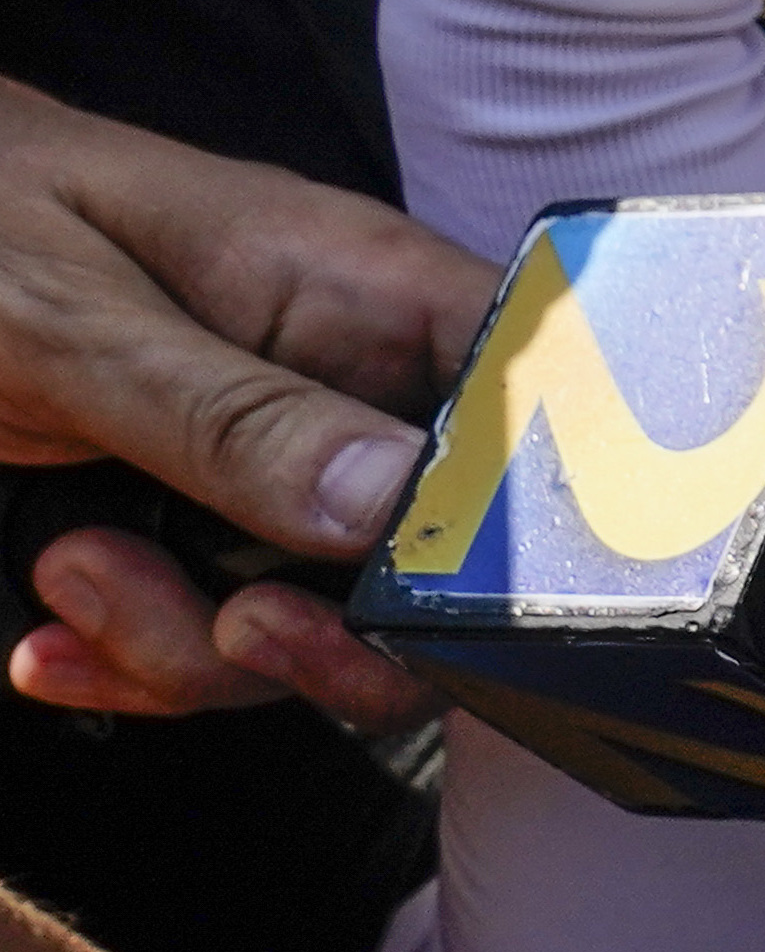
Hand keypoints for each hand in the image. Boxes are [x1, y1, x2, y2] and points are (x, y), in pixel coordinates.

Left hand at [0, 82, 481, 733]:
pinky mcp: (191, 523)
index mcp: (365, 293)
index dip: (513, 514)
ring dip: (181, 646)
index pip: (528, 403)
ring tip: (69, 575)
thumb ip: (234, 415)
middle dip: (320, 630)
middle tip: (227, 623)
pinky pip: (211, 637)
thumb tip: (391, 501)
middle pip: (428, 557)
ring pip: (313, 622)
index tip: (416, 592)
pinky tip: (49, 636)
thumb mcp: (82, 324)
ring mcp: (269, 464)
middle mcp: (346, 385)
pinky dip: (127, 658)